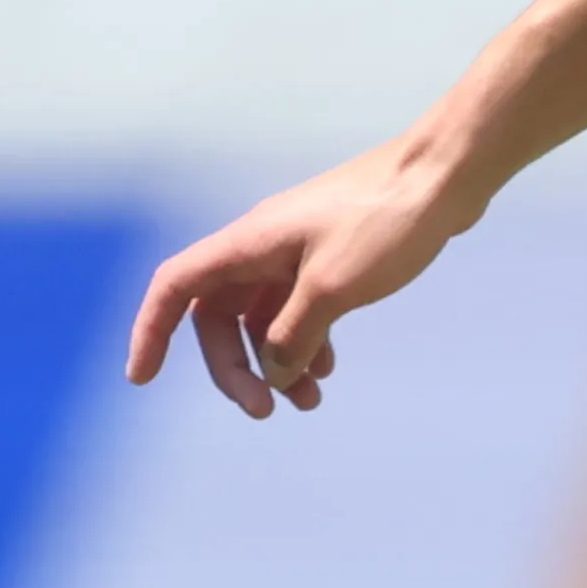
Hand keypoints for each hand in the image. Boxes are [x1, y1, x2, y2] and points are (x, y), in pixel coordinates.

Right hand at [127, 135, 480, 418]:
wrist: (445, 176)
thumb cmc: (386, 222)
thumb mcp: (332, 291)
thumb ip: (292, 336)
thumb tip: (273, 373)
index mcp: (248, 244)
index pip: (176, 288)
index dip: (151, 332)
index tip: (141, 378)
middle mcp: (262, 246)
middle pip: (219, 317)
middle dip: (235, 368)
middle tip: (265, 411)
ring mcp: (296, 251)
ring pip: (263, 318)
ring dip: (275, 362)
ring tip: (309, 402)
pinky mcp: (330, 257)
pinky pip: (298, 308)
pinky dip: (305, 341)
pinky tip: (329, 368)